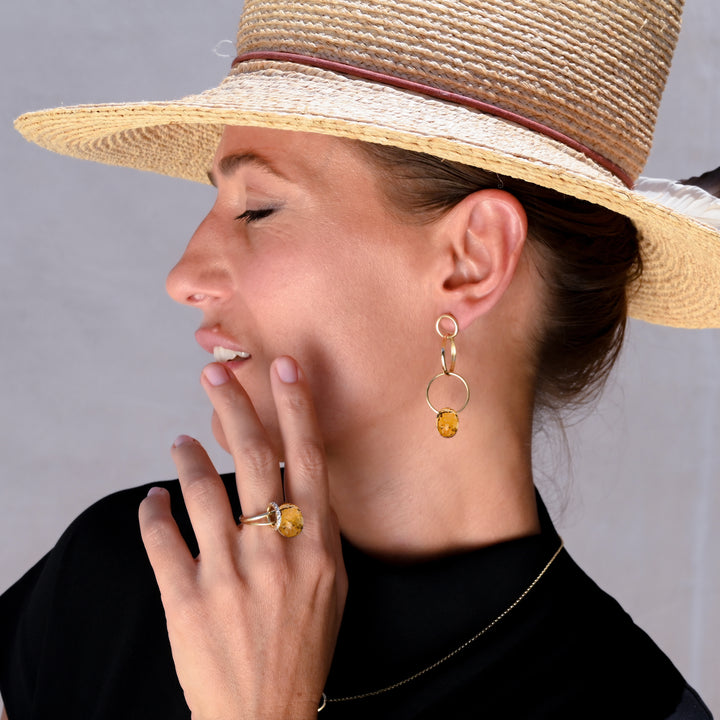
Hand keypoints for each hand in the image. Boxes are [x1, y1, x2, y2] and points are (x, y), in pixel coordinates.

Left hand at [139, 357, 346, 719]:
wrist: (265, 714)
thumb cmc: (304, 646)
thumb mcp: (332, 585)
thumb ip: (317, 529)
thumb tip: (296, 479)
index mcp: (315, 545)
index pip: (306, 459)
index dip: (296, 408)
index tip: (283, 367)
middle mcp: (273, 551)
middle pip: (252, 460)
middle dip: (233, 407)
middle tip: (213, 374)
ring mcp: (227, 575)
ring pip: (200, 491)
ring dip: (186, 457)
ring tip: (179, 441)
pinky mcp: (185, 600)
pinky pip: (161, 540)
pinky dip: (152, 513)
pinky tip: (153, 499)